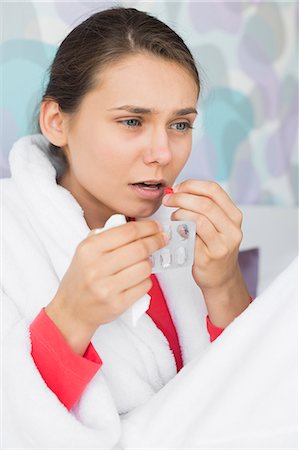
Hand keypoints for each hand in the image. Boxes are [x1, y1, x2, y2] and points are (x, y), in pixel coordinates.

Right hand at [46, 220, 167, 353]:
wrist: (72, 309)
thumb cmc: (82, 277)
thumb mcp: (86, 250)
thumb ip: (108, 234)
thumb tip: (141, 227)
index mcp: (89, 249)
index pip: (127, 231)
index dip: (148, 227)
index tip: (158, 227)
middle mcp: (96, 268)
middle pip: (139, 249)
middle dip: (156, 242)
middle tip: (162, 240)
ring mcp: (106, 288)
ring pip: (145, 268)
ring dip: (150, 263)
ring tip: (145, 262)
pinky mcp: (117, 304)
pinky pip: (144, 286)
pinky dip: (146, 280)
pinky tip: (139, 278)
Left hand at [162, 179, 250, 327]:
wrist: (221, 277)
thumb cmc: (214, 247)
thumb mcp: (218, 225)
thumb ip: (205, 207)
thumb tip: (179, 190)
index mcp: (234, 215)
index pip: (214, 190)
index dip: (192, 185)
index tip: (178, 188)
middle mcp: (232, 229)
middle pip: (205, 203)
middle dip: (181, 197)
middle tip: (168, 199)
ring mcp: (222, 244)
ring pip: (198, 218)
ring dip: (180, 212)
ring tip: (173, 215)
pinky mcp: (209, 257)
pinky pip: (191, 237)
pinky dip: (180, 228)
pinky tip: (176, 229)